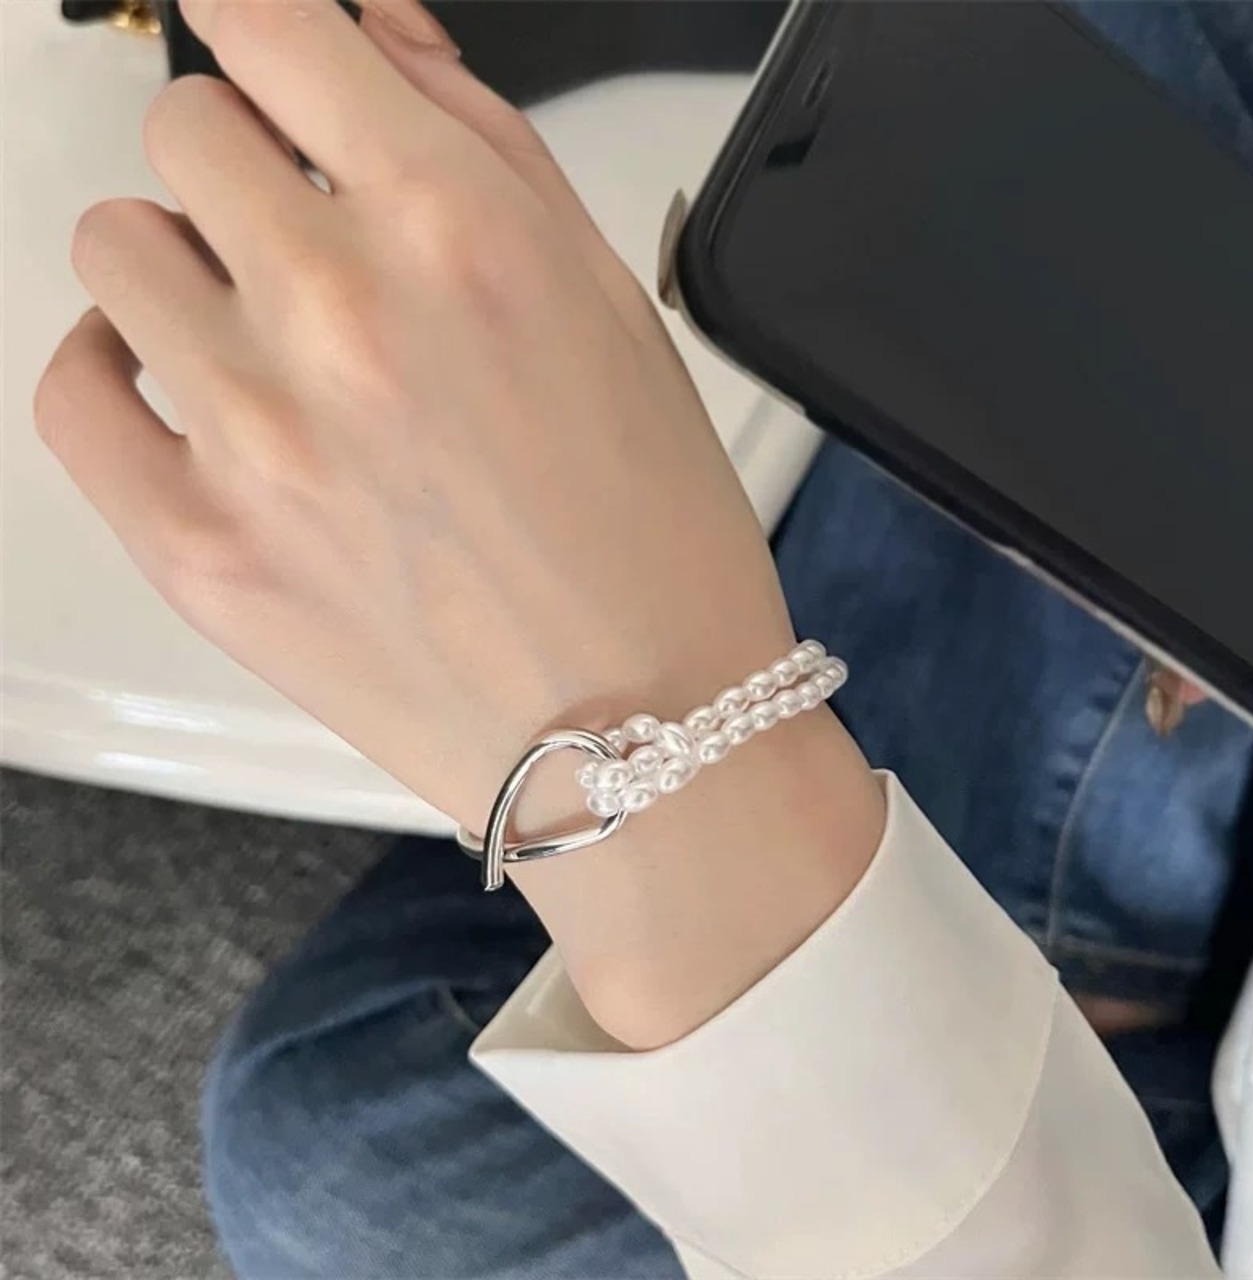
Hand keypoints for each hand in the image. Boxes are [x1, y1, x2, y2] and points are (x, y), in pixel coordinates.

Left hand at [35, 0, 795, 832]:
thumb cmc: (654, 540)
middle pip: (184, 131)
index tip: (259, 44)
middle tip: (312, 245)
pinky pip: (69, 388)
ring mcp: (253, 434)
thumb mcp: (611, 307)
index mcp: (459, 233)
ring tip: (272, 345)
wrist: (642, 725)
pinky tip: (181, 389)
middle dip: (249, 170)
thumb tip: (374, 40)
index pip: (271, 23)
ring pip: (117, 248)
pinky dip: (111, 368)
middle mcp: (342, 314)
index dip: (260, 22)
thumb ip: (483, 147)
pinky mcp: (197, 545)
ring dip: (189, 269)